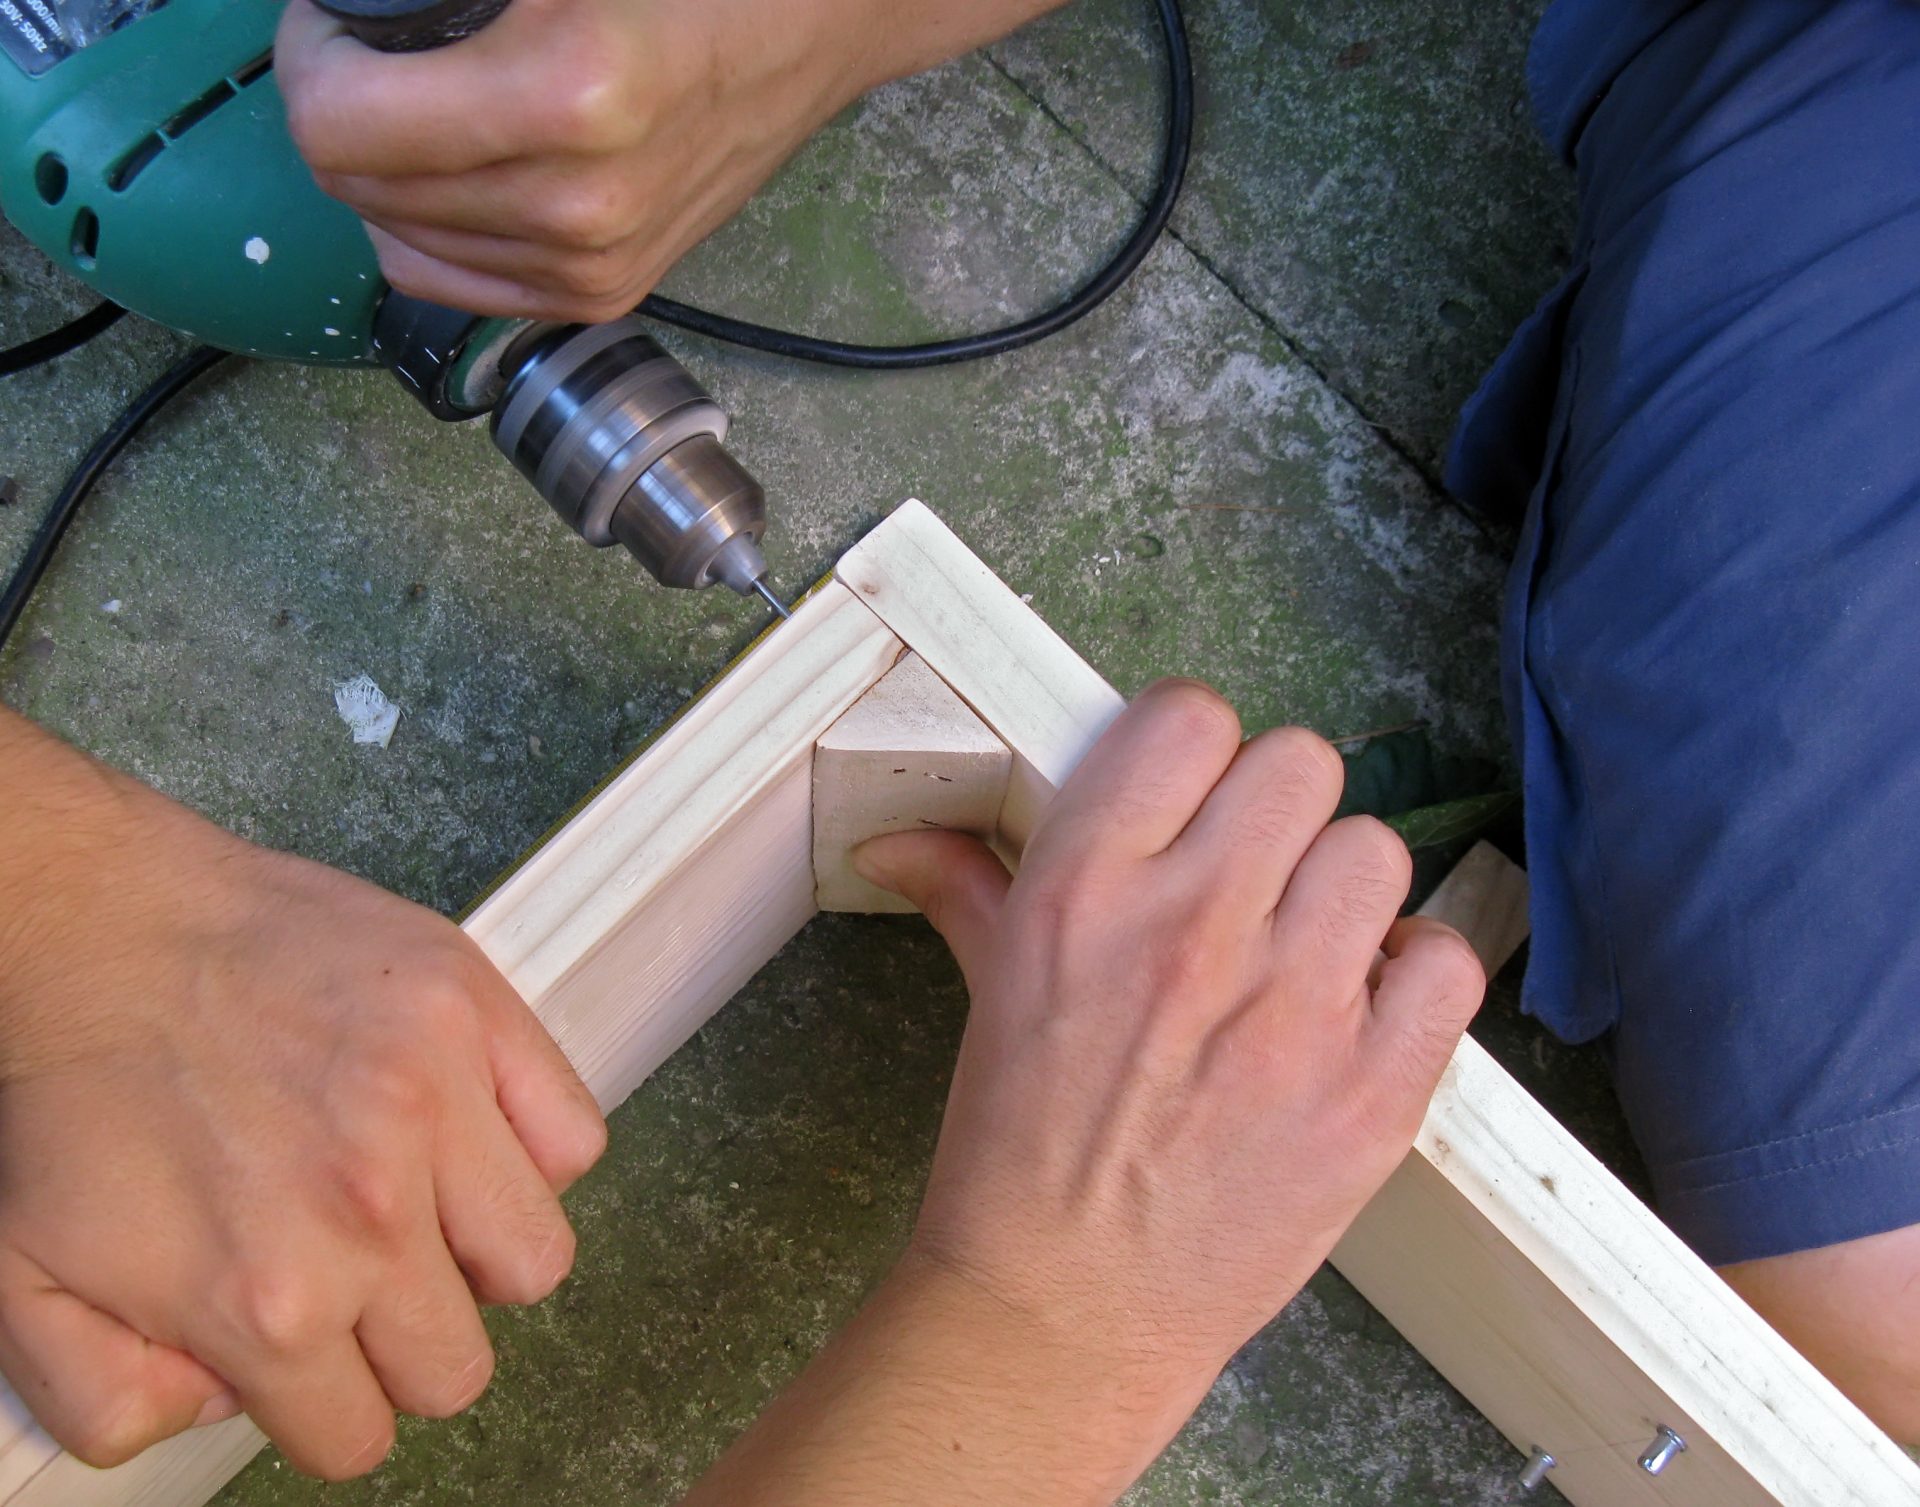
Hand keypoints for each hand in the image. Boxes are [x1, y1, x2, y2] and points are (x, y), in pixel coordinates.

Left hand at [0, 710, 605, 1477]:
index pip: (359, 1437)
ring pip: (536, 1262)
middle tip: (355, 1272)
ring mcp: (436, 1107)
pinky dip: (531, 1145)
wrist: (101, 927)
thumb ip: (113, 1399)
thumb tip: (221, 1407)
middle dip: (402, 1337)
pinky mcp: (475, 1020)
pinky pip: (572, 1139)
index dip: (328, 1401)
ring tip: (418, 1196)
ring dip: (479, 1247)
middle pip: (456, 1368)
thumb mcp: (23, 1285)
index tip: (312, 1351)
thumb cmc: (74, 1083)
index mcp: (268, 1301)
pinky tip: (461, 1126)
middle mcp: (369, 1216)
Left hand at [275, 0, 1064, 321]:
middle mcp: (580, 200)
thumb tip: (360, 8)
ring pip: (394, 239)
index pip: (339, 124)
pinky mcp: (605, 290)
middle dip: (340, 108)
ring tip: (426, 105)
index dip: (311, 58)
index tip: (338, 22)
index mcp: (570, 94)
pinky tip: (457, 169)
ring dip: (384, 169)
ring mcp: (595, 259)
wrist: (821, 23)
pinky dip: (428, 226)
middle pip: (355, 186)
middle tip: (374, 52)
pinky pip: (449, 280)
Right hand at [681, 680, 1483, 1504]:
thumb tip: (901, 838)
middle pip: (1300, 764)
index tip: (1193, 795)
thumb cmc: (1019, 1152)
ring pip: (1376, 853)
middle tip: (1250, 877)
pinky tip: (1362, 1009)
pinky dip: (1414, 979)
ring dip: (1343, 895)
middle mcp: (1191, 926)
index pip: (1190, 716)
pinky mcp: (1370, 1093)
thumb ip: (967, 889)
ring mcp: (1291, 1010)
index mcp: (1085, 886)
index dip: (1198, 749)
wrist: (1064, 1311)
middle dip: (1276, 813)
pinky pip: (1446, 965)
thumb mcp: (992, 994)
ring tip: (1303, 953)